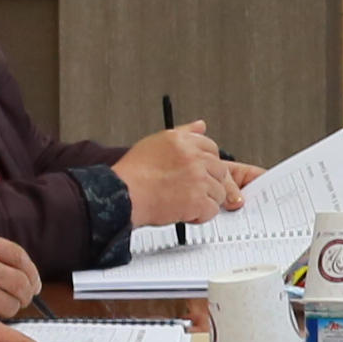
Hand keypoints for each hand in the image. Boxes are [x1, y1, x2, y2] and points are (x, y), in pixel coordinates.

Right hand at [115, 125, 242, 224]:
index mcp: (183, 141)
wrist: (122, 194)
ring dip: (204, 200)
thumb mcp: (155, 142)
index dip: (206, 164)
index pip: (211, 148)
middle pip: (220, 171)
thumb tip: (201, 125)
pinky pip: (212, 210)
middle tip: (189, 190)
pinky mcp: (198, 199)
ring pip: (219, 192)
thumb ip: (184, 133)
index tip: (199, 172)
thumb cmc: (132, 173)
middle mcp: (193, 157)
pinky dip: (199, 216)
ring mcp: (198, 178)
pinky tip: (184, 212)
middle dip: (208, 183)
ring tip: (183, 202)